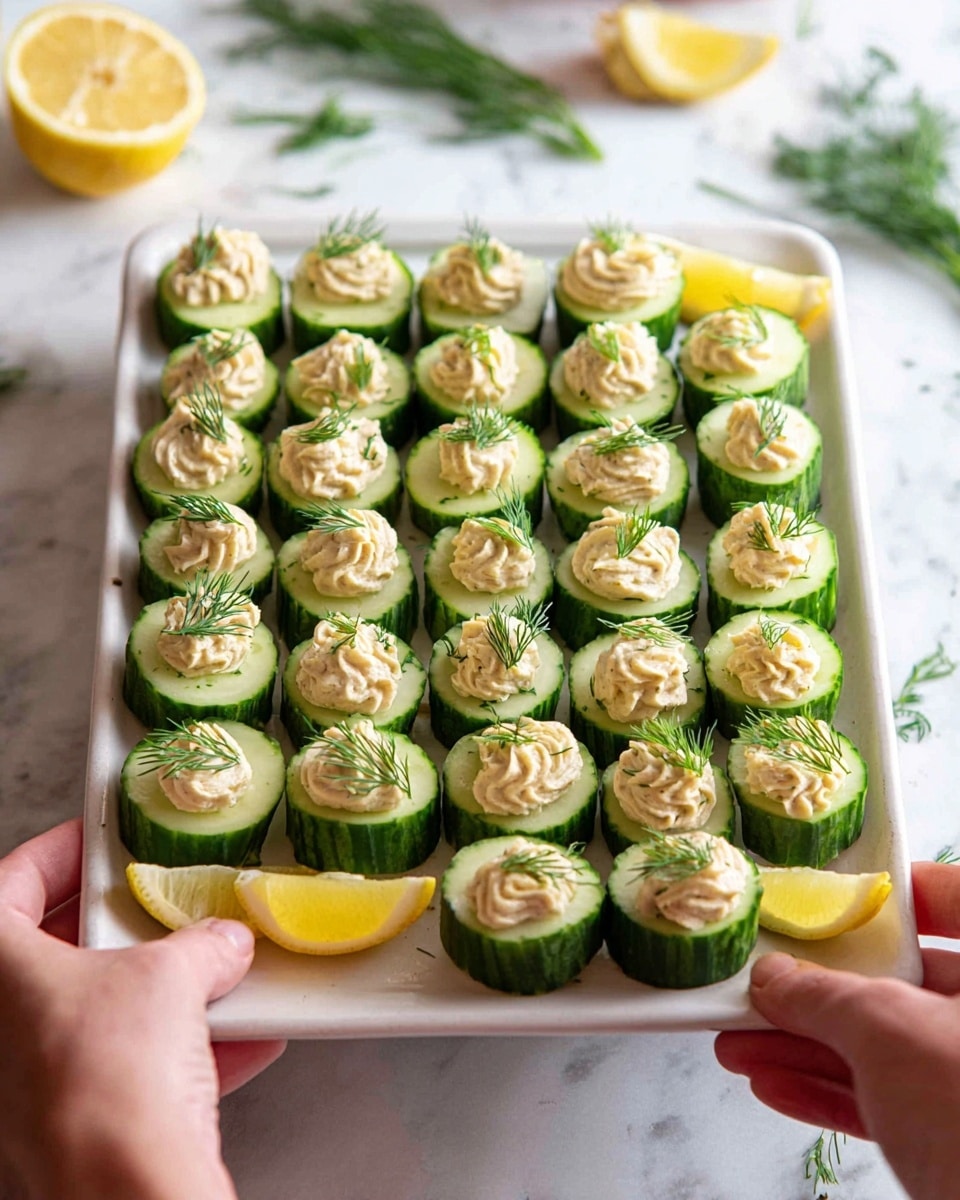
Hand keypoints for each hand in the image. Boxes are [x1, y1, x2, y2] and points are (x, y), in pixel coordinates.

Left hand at [0, 819, 285, 1199]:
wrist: (131, 1191)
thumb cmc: (110, 1080)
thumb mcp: (170, 975)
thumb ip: (201, 945)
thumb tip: (222, 942)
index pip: (8, 886)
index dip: (56, 854)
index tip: (93, 842)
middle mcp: (2, 1031)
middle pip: (55, 953)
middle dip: (119, 929)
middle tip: (158, 905)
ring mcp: (32, 1088)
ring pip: (98, 1015)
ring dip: (161, 992)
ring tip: (214, 970)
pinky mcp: (78, 1132)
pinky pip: (134, 1073)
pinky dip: (187, 1054)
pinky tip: (245, 1039)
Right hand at [715, 861, 959, 1199]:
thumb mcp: (890, 1031)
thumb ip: (826, 995)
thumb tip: (779, 979)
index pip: (956, 899)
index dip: (900, 892)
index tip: (844, 896)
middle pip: (908, 982)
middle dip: (824, 987)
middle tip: (767, 982)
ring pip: (890, 1050)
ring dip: (808, 1045)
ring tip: (742, 1040)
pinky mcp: (959, 1142)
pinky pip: (891, 1104)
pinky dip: (832, 1093)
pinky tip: (775, 1083)